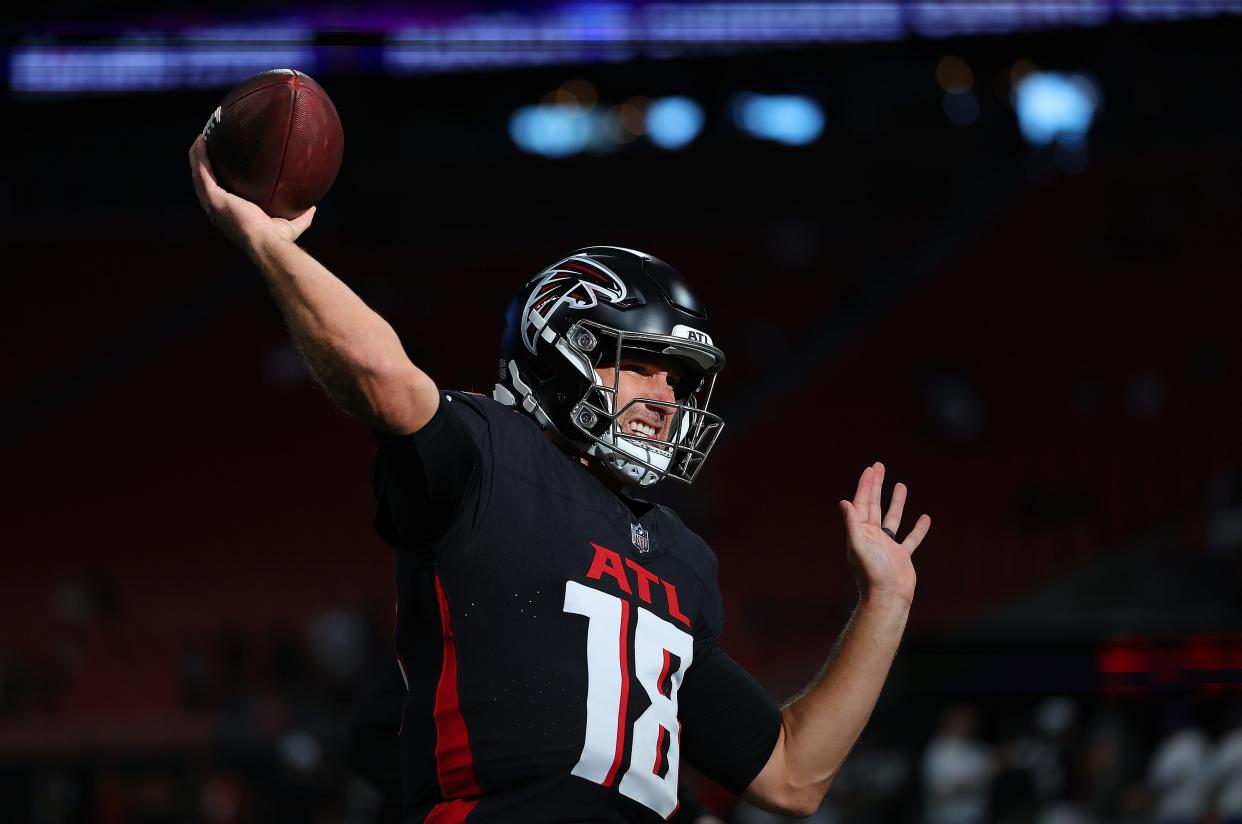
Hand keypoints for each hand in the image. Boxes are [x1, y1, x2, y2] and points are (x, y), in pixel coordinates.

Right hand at [188, 135, 314, 247]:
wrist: (267, 243)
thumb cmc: (277, 240)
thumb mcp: (291, 226)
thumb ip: (301, 217)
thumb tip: (313, 207)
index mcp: (228, 215)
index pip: (218, 195)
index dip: (216, 180)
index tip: (219, 165)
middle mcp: (216, 210)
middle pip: (203, 183)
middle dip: (202, 164)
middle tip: (206, 145)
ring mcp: (212, 204)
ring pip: (199, 174)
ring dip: (197, 155)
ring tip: (201, 138)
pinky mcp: (214, 198)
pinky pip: (202, 172)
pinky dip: (199, 156)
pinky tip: (201, 140)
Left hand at [838, 462, 929, 605]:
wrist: (888, 598)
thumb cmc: (871, 574)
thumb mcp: (859, 546)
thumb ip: (852, 524)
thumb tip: (844, 501)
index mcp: (861, 532)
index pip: (862, 502)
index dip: (866, 485)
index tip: (871, 469)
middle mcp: (873, 536)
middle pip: (875, 505)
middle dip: (877, 485)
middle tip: (880, 466)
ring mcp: (888, 545)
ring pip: (893, 518)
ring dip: (897, 501)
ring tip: (901, 484)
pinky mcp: (902, 555)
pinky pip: (911, 538)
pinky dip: (918, 528)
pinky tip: (925, 517)